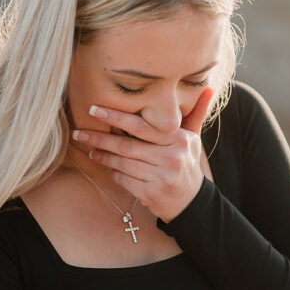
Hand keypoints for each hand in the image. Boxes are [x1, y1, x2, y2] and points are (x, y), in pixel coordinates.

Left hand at [72, 86, 213, 222]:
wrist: (192, 202)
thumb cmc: (186, 164)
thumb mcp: (193, 139)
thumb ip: (196, 113)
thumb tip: (209, 87)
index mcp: (179, 140)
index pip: (142, 125)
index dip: (116, 116)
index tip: (94, 109)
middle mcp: (172, 158)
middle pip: (128, 145)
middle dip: (101, 138)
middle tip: (80, 132)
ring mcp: (162, 177)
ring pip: (123, 164)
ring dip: (103, 157)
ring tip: (90, 149)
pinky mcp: (152, 194)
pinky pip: (125, 180)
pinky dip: (114, 173)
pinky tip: (108, 167)